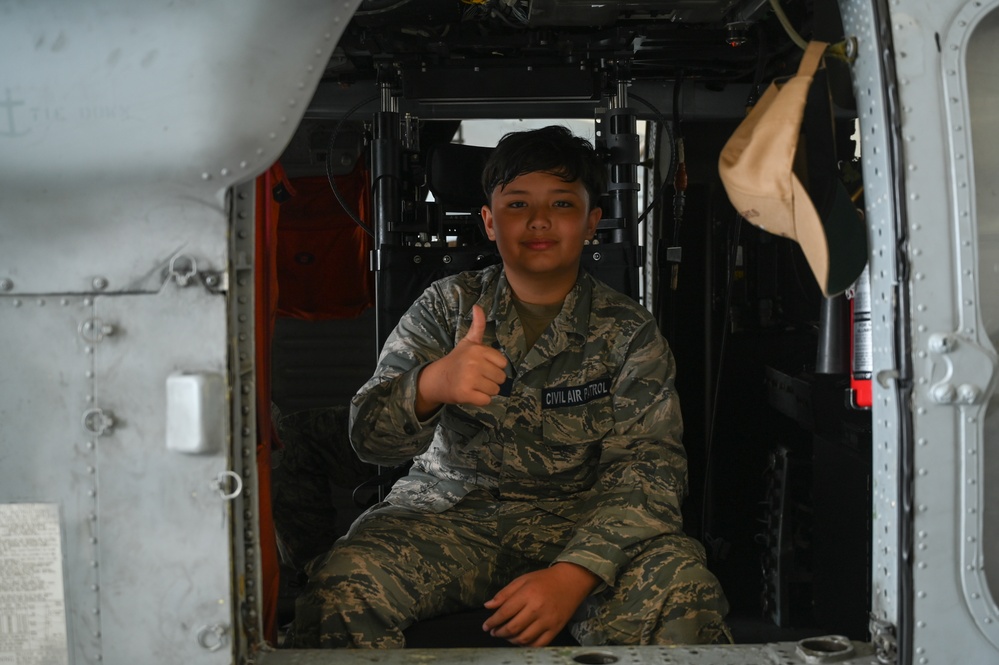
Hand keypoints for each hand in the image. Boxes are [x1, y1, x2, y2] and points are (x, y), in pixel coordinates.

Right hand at [415, 305, 507, 417]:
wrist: (436, 379)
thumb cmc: (456, 360)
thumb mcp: (468, 342)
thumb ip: (478, 326)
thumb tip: (479, 306)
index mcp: (477, 350)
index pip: (503, 363)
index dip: (494, 367)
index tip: (482, 366)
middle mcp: (474, 363)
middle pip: (501, 378)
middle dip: (491, 380)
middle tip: (477, 377)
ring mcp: (469, 379)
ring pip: (495, 390)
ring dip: (486, 391)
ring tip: (474, 385)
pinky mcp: (466, 394)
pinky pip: (486, 400)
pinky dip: (480, 400)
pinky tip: (471, 393)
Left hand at [482, 562, 598, 646]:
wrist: (571, 581)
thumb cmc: (544, 579)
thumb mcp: (522, 580)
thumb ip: (505, 594)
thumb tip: (487, 606)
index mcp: (527, 594)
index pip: (505, 612)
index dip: (492, 621)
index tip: (485, 626)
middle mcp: (537, 609)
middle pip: (513, 627)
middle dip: (500, 632)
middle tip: (494, 632)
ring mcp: (548, 621)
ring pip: (524, 638)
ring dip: (511, 640)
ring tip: (506, 636)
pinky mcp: (556, 629)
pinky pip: (539, 644)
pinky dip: (527, 645)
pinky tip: (520, 641)